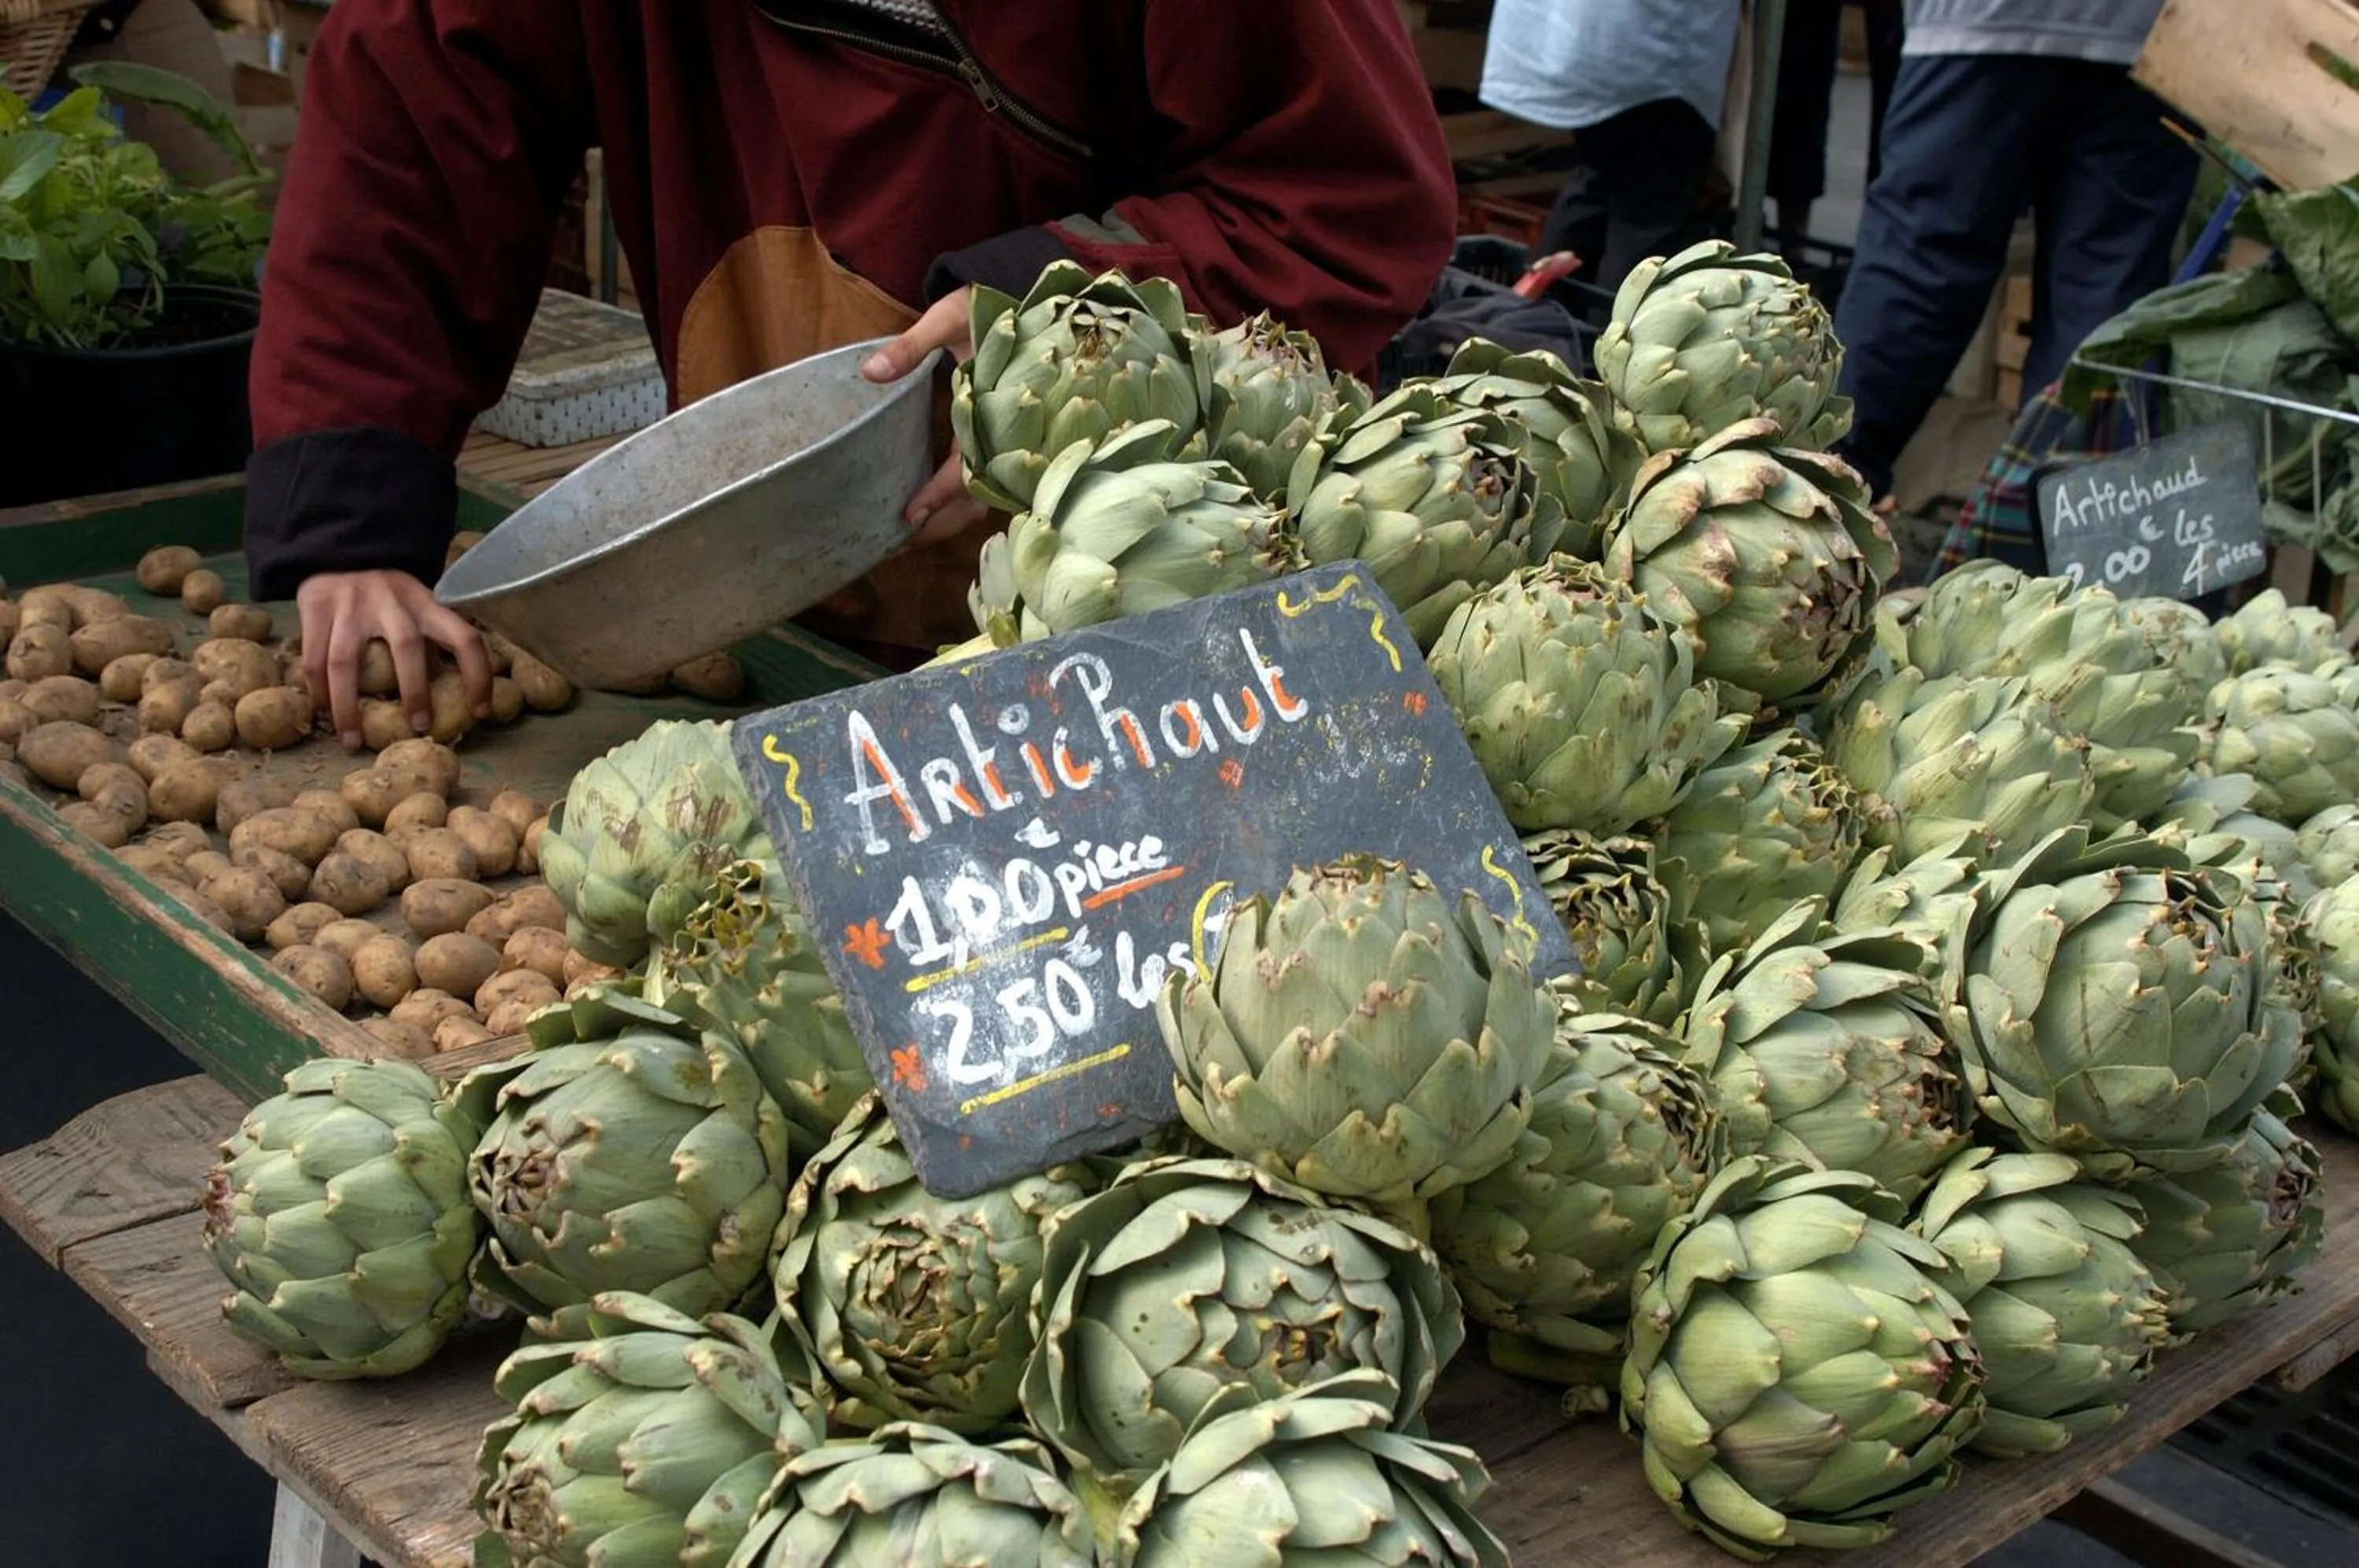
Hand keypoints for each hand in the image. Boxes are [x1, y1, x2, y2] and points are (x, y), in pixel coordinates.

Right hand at [296, 569, 493, 749]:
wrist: (340, 549)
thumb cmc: (389, 593)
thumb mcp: (419, 605)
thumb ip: (432, 640)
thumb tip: (453, 697)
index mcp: (427, 604)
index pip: (466, 639)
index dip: (478, 676)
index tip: (479, 712)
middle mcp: (391, 602)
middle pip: (406, 647)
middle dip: (414, 691)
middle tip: (420, 727)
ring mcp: (349, 605)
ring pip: (344, 662)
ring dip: (347, 707)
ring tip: (353, 742)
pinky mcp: (315, 607)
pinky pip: (312, 658)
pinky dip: (317, 691)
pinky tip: (322, 713)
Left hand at [862, 287, 987, 544]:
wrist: (1023, 291)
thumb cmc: (989, 306)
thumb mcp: (949, 318)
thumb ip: (911, 346)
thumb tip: (870, 373)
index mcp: (995, 410)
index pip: (968, 469)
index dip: (939, 495)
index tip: (909, 516)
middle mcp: (1004, 434)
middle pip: (977, 500)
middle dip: (941, 524)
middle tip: (900, 543)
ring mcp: (1006, 440)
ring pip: (983, 496)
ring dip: (949, 518)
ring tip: (910, 535)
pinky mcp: (1001, 438)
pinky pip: (983, 480)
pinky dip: (958, 499)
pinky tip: (930, 506)